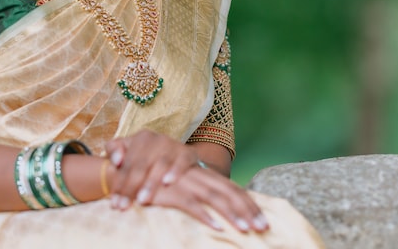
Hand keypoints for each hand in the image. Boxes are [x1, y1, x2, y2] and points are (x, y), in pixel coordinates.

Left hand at [105, 130, 201, 208]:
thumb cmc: (146, 156)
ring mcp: (173, 145)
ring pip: (160, 165)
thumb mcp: (128, 148)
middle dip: (131, 188)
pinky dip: (175, 171)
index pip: (127, 164)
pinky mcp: (187, 153)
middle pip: (141, 166)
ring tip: (142, 200)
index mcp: (141, 138)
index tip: (114, 204)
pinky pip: (182, 161)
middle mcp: (157, 139)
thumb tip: (116, 160)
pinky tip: (167, 182)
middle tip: (124, 207)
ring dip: (150, 183)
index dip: (119, 184)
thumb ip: (113, 150)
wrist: (176, 153)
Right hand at [146, 165, 269, 233]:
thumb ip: (203, 194)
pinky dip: (205, 216)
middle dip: (249, 211)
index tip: (264, 222)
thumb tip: (223, 211)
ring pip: (216, 198)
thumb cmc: (160, 181)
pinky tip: (217, 227)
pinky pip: (191, 204)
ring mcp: (187, 183)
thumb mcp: (186, 185)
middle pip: (231, 193)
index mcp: (206, 176)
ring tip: (245, 230)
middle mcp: (200, 177)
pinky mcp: (171, 191)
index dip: (251, 205)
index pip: (234, 190)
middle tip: (263, 228)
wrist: (132, 167)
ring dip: (232, 215)